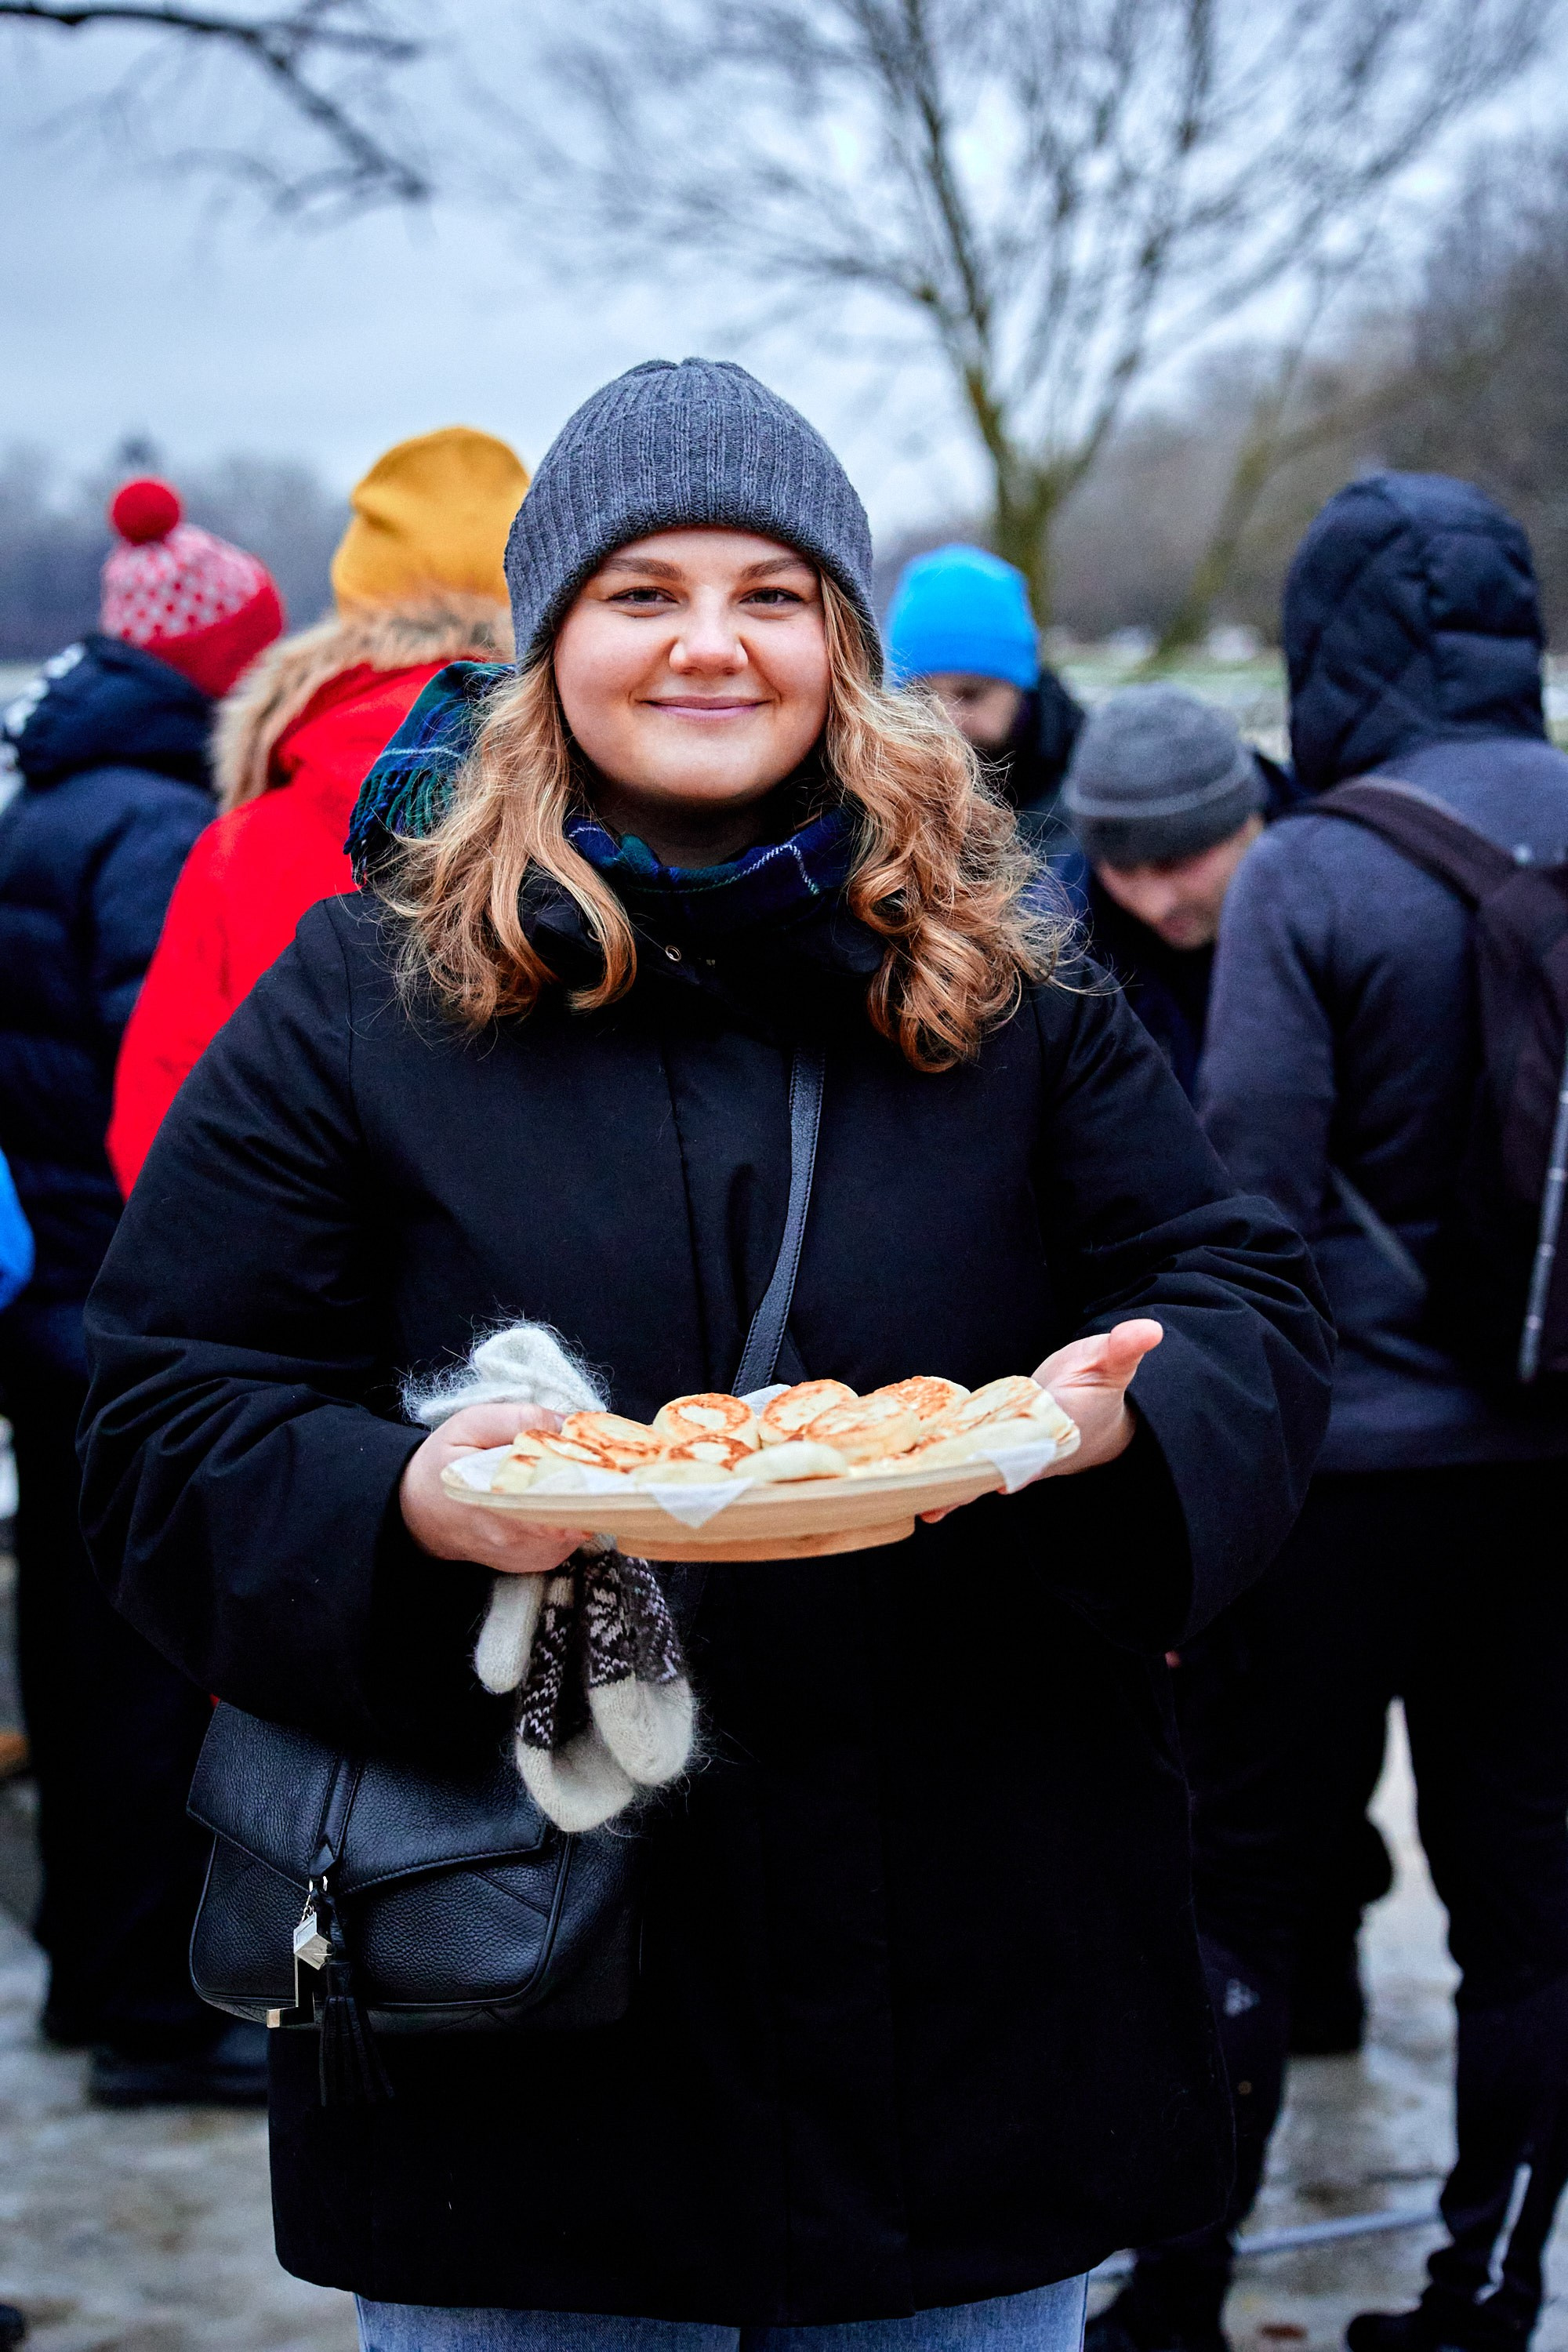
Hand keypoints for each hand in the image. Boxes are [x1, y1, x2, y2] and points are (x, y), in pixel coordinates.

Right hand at [400, 1403, 590, 1574]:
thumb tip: (566, 1424)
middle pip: (576, 1514)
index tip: (602, 1458)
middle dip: (592, 1487)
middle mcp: (514, 1538)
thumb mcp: (469, 1425)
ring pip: (578, 1527)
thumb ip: (518, 1418)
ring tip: (576, 1474)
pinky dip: (571, 1516)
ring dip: (583, 1501)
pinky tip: (558, 1495)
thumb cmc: (442, 1464)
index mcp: (494, 1501)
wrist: (417, 1513)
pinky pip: (570, 1540)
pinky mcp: (534, 1562)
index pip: (556, 1499)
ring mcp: (527, 1555)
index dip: (586, 1478)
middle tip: (599, 1461)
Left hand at [918, 1318, 1162, 1521]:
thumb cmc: (1102, 1384)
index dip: (1021, 1460)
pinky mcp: (995, 1447)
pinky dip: (947, 1472)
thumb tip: (1149, 1330)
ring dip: (954, 1489)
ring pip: (983, 1474)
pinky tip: (917, 1481)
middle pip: (1004, 1470)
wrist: (1094, 1409)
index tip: (1000, 1480)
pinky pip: (970, 1464)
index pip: (1042, 1446)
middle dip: (972, 1486)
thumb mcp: (1112, 1362)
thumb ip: (1123, 1349)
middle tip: (936, 1505)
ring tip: (923, 1509)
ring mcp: (1014, 1452)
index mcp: (1063, 1428)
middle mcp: (1037, 1449)